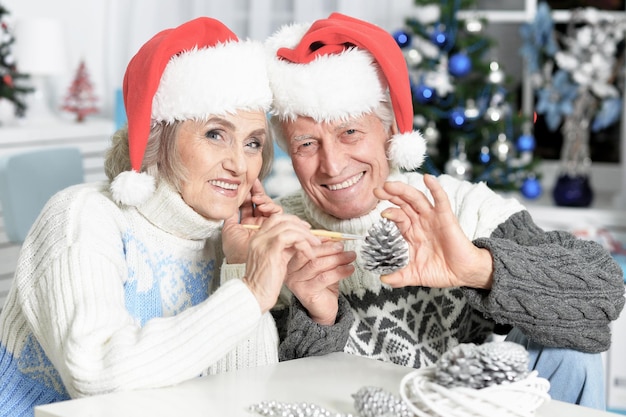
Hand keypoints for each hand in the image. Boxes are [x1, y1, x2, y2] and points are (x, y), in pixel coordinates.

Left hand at [222, 180, 281, 263]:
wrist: (243, 263)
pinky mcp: (277, 230)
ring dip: (265, 200)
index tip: (247, 183)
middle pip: (262, 203)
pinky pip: (278, 215)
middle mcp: (258, 223)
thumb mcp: (229, 229)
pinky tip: (264, 207)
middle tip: (254, 184)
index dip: (250, 193)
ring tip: (258, 200)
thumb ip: (230, 215)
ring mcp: (268, 226)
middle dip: (259, 192)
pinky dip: (272, 208)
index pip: (250, 204)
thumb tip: (229, 202)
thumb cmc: (234, 251)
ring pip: (271, 207)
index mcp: (248, 223)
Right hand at [242, 214, 320, 312]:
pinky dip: (304, 243)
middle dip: (301, 225)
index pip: (276, 219)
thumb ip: (286, 248)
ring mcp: (263, 242)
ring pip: (288, 226)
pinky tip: (309, 254)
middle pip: (282, 219)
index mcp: (259, 238)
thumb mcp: (278, 259)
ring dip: (306, 234)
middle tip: (313, 236)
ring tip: (316, 245)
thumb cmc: (268, 282)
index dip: (293, 221)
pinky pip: (291, 237)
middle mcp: (259, 237)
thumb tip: (302, 239)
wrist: (256, 295)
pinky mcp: (271, 250)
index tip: (306, 229)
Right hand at [285, 241, 355, 324]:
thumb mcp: (324, 265)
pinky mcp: (305, 292)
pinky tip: (349, 269)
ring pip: (317, 265)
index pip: (306, 246)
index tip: (336, 240)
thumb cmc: (323, 285)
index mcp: (292, 261)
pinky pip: (324, 278)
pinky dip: (339, 271)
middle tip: (344, 247)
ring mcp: (296, 282)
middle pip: (310, 254)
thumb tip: (333, 238)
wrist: (323, 309)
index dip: (322, 242)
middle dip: (330, 249)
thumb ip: (325, 251)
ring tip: (350, 257)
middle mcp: (291, 271)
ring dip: (337, 259)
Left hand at [372, 174, 493, 289]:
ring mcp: (433, 218)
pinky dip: (435, 188)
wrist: (463, 274)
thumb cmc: (441, 271)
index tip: (380, 212)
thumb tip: (382, 279)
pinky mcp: (446, 217)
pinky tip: (428, 179)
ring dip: (404, 190)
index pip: (396, 216)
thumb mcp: (415, 275)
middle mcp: (420, 222)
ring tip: (391, 185)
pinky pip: (440, 200)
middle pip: (403, 203)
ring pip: (416, 198)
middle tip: (377, 190)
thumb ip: (399, 277)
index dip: (388, 212)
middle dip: (390, 195)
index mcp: (411, 232)